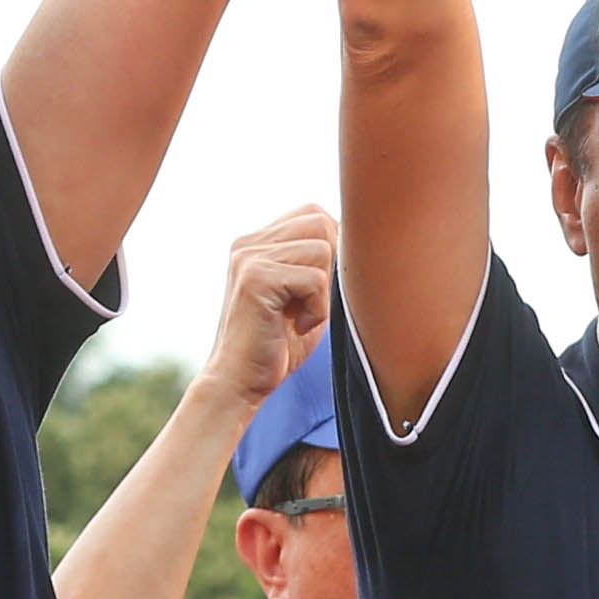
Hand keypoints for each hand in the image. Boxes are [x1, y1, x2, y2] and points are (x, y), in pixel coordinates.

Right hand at [200, 206, 338, 406]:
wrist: (239, 384)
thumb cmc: (278, 347)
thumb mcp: (301, 295)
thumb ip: (318, 264)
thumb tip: (359, 239)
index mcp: (257, 243)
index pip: (313, 214)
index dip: (332, 247)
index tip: (319, 289)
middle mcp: (249, 244)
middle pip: (321, 223)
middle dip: (331, 266)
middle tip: (310, 303)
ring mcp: (250, 258)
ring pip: (322, 249)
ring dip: (323, 292)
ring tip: (299, 317)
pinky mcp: (257, 278)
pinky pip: (316, 279)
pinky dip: (317, 309)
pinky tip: (295, 327)